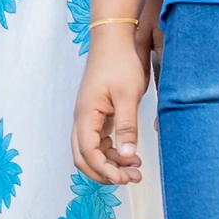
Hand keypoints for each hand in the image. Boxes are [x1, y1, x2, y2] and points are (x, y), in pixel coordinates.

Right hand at [72, 27, 150, 184]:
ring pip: (91, 151)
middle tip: (131, 179)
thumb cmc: (120, 63)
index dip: (105, 170)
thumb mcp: (128, 95)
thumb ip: (127, 126)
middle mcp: (82, 117)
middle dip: (104, 173)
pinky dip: (112, 152)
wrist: (113, 40)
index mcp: (86, 113)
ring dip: (110, 164)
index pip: (88, 152)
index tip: (125, 178)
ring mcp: (88, 116)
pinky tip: (131, 155)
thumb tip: (129, 155)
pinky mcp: (97, 114)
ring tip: (136, 170)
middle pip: (83, 157)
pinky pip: (99, 141)